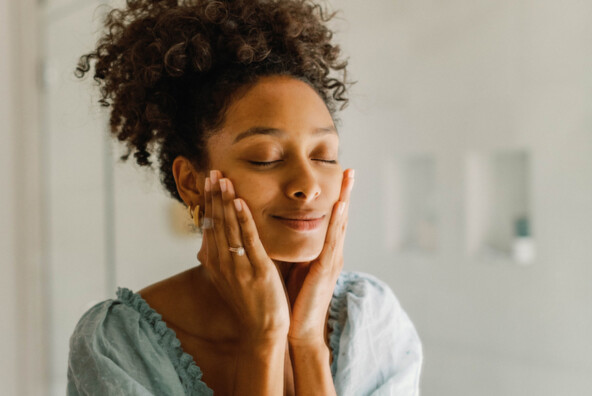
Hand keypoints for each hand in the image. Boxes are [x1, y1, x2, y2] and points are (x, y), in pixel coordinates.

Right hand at [202, 170, 289, 342]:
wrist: (262, 328)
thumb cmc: (248, 301)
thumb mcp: (229, 276)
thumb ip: (222, 254)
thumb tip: (212, 236)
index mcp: (214, 261)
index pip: (209, 225)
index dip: (209, 201)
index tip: (209, 180)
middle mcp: (222, 262)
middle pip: (216, 222)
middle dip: (214, 195)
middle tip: (213, 172)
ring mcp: (238, 265)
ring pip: (229, 227)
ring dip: (226, 201)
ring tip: (224, 179)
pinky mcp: (256, 269)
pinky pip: (248, 240)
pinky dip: (243, 219)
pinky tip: (241, 201)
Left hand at [287, 169, 354, 345]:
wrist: (298, 328)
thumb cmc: (294, 298)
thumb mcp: (294, 266)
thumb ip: (293, 247)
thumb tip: (279, 227)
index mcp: (323, 252)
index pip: (330, 220)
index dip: (335, 198)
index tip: (338, 176)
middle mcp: (331, 253)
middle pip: (340, 217)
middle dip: (345, 193)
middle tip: (350, 169)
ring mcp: (332, 261)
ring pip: (340, 224)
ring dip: (344, 199)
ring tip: (348, 178)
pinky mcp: (326, 270)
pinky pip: (332, 242)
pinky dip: (337, 222)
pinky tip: (339, 206)